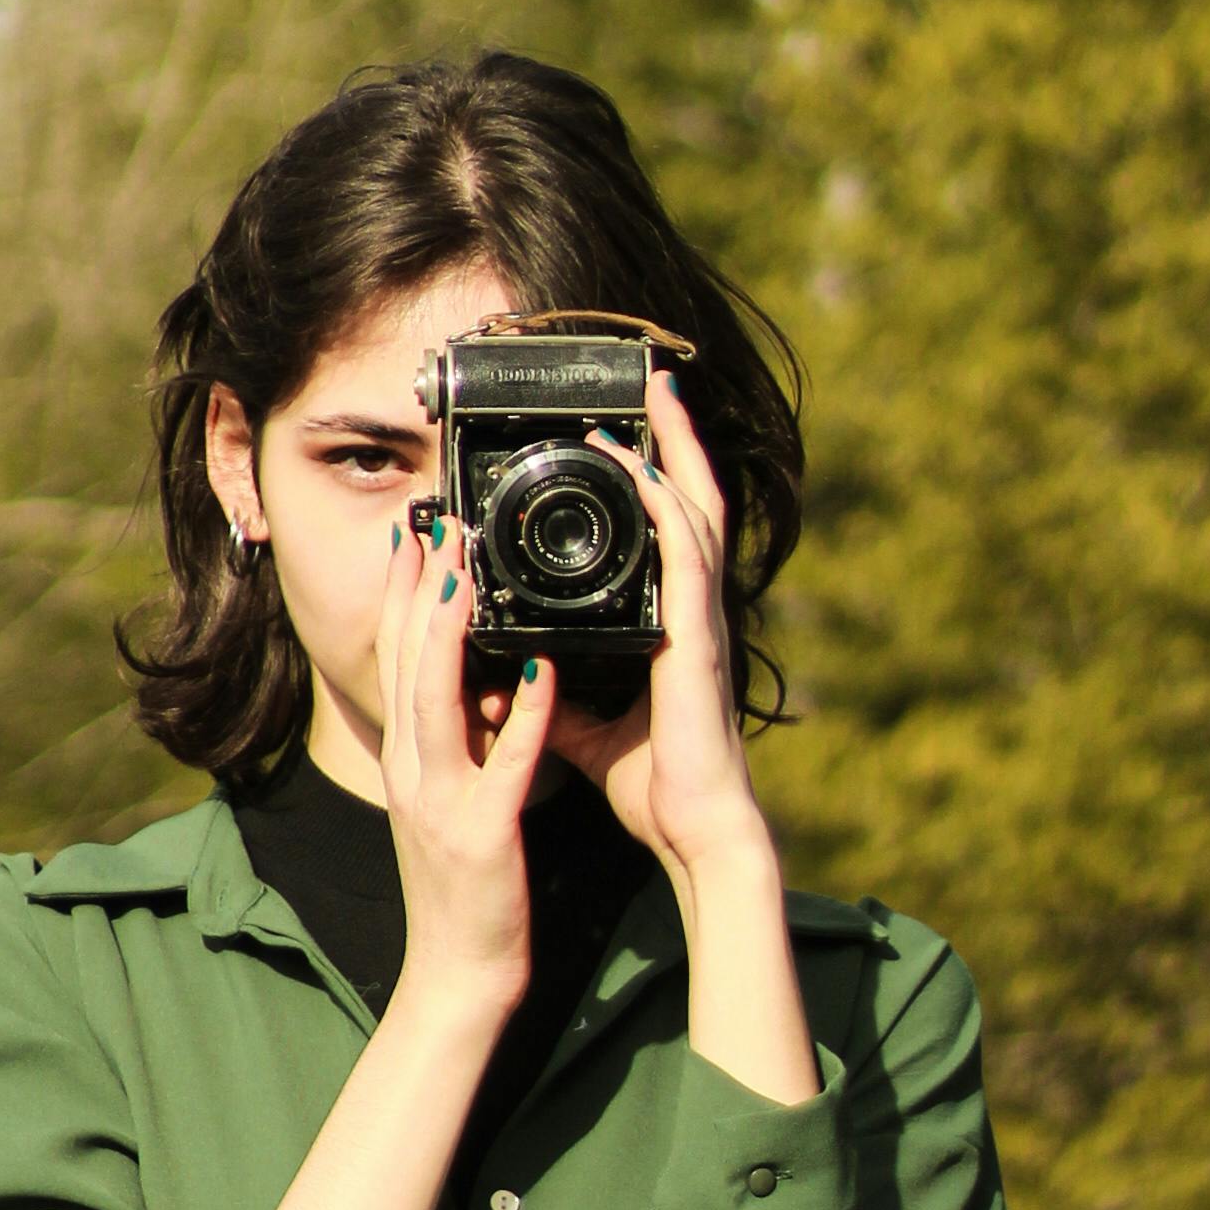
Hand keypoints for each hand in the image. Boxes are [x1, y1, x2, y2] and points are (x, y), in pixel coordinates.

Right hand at [372, 496, 557, 1020]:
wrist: (459, 977)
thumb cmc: (466, 891)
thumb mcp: (450, 803)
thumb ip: (461, 744)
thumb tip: (480, 686)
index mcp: (408, 764)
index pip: (397, 664)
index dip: (403, 598)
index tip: (415, 536)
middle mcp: (412, 775)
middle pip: (405, 666)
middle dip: (418, 591)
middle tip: (434, 522)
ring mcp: (441, 804)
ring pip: (436, 703)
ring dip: (449, 634)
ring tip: (465, 573)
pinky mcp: (483, 836)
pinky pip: (505, 766)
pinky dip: (521, 716)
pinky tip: (541, 672)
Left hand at [556, 364, 812, 1142]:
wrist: (690, 828)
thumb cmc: (653, 783)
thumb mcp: (582, 727)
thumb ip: (553, 698)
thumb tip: (513, 680)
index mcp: (667, 623)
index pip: (663, 530)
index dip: (651, 476)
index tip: (625, 431)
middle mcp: (688, 607)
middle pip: (687, 499)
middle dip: (670, 438)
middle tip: (651, 380)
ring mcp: (697, 614)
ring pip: (691, 507)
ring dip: (670, 448)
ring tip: (649, 396)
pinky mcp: (694, 631)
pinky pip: (681, 548)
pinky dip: (659, 500)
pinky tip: (638, 465)